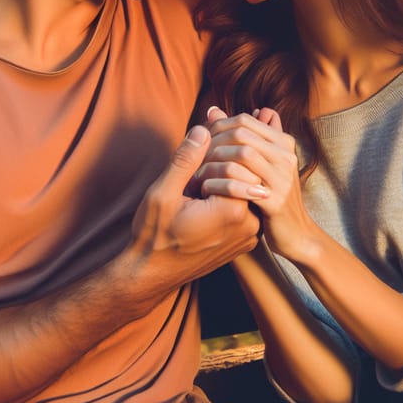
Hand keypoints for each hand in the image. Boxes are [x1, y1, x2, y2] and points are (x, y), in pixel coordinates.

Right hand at [131, 124, 260, 280]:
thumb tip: (204, 129)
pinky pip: (245, 208)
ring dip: (226, 182)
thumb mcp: (163, 193)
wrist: (152, 274)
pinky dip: (229, 198)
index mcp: (232, 211)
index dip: (214, 156)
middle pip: (245, 175)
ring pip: (246, 190)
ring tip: (198, 191)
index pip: (238, 162)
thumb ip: (186, 159)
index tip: (192, 170)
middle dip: (221, 167)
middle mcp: (249, 224)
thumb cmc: (154, 235)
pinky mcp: (246, 240)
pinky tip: (207, 202)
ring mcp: (250, 235)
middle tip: (194, 180)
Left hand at [198, 107, 317, 262]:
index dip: (218, 128)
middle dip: (212, 144)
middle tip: (193, 158)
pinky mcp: (275, 201)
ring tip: (196, 174)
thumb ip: (240, 136)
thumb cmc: (272, 196)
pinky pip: (240, 184)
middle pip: (241, 134)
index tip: (200, 143)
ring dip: (213, 163)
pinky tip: (205, 191)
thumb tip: (214, 109)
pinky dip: (218, 185)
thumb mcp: (261, 163)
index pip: (244, 120)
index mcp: (284, 143)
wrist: (297, 235)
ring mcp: (283, 178)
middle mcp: (286, 156)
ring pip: (241, 155)